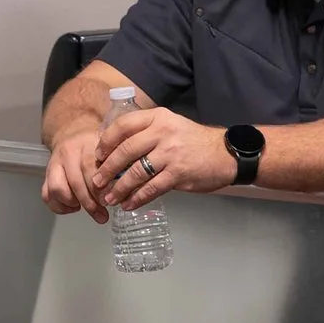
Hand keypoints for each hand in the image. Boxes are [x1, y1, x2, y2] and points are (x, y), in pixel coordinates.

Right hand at [42, 130, 109, 223]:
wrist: (72, 132)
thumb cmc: (94, 145)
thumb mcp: (109, 146)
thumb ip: (117, 164)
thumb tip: (127, 187)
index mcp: (87, 143)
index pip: (89, 165)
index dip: (98, 187)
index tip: (109, 200)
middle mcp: (68, 153)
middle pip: (75, 181)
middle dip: (89, 202)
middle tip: (102, 214)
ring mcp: (54, 164)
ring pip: (58, 188)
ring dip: (73, 203)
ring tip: (87, 207)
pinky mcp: (46, 175)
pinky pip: (47, 195)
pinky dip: (60, 206)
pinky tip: (74, 206)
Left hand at [94, 108, 236, 209]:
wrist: (226, 153)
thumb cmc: (195, 142)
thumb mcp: (171, 125)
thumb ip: (148, 133)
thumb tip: (117, 151)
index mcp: (158, 118)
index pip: (123, 125)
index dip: (106, 142)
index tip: (97, 156)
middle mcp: (163, 132)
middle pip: (125, 151)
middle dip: (107, 169)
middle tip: (97, 181)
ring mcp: (171, 153)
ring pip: (135, 173)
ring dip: (120, 188)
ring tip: (110, 198)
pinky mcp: (179, 173)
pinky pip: (151, 188)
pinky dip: (137, 198)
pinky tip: (129, 204)